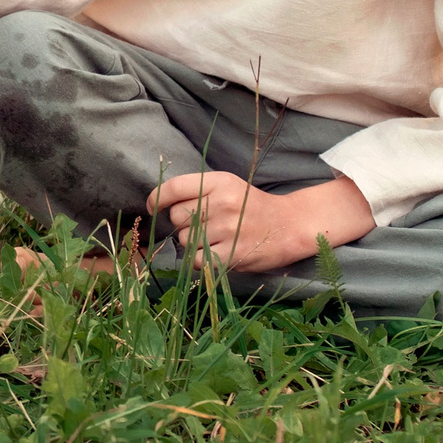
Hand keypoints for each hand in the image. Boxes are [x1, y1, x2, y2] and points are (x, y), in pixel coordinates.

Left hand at [146, 172, 373, 273]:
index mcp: (220, 182)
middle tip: (203, 224)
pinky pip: (197, 260)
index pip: (174, 187)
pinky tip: (215, 253)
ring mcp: (228, 229)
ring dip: (192, 242)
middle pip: (177, 217)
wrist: (290, 226)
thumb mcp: (228, 186)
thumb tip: (159, 204)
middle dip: (183, 223)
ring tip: (214, 238)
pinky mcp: (232, 254)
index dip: (157, 198)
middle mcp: (222, 203)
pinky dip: (200, 260)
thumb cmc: (253, 206)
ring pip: (185, 239)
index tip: (152, 207)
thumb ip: (197, 191)